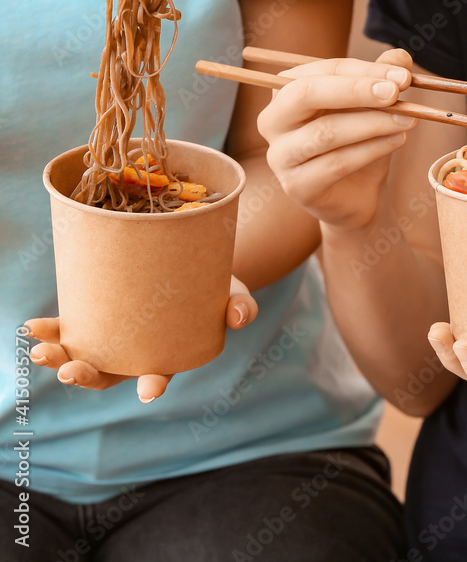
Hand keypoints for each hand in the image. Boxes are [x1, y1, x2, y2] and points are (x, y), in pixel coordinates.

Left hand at [24, 276, 257, 401]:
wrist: (194, 269)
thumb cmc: (218, 291)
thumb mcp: (236, 296)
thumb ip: (242, 308)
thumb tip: (240, 316)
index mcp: (170, 356)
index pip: (160, 376)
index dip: (155, 384)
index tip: (150, 389)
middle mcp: (136, 355)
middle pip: (107, 375)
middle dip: (85, 375)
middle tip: (70, 371)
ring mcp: (114, 339)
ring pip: (82, 357)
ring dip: (58, 358)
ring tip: (38, 348)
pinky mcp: (99, 317)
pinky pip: (71, 330)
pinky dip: (51, 332)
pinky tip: (32, 328)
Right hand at [256, 49, 415, 230]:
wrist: (357, 196)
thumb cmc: (359, 143)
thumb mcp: (374, 107)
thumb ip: (384, 79)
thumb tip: (400, 59)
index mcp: (286, 90)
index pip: (323, 70)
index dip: (364, 71)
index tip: (403, 77)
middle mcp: (273, 120)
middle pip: (306, 94)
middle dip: (355, 90)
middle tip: (395, 93)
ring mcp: (280, 155)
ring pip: (326, 132)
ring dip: (372, 123)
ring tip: (408, 120)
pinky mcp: (297, 186)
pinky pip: (335, 163)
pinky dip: (371, 150)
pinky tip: (397, 140)